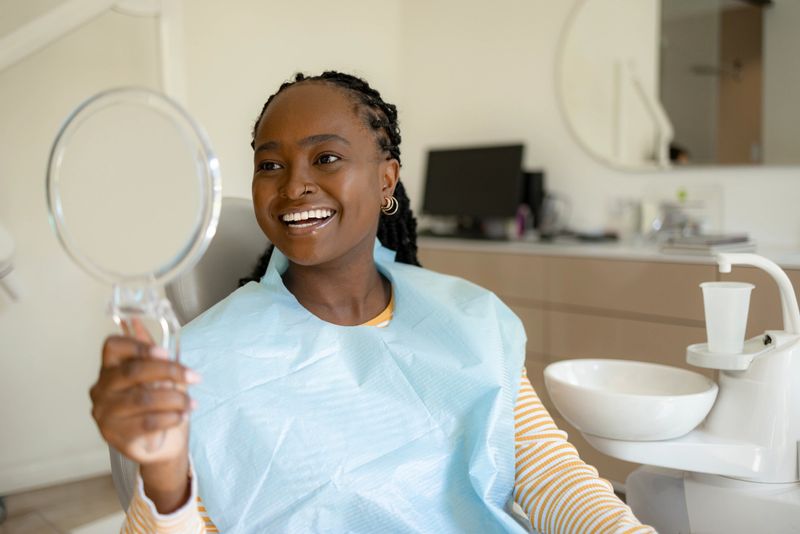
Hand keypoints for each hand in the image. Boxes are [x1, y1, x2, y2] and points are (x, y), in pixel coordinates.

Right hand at [89, 319, 199, 464]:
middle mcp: (101, 389)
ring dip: (175, 398)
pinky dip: (171, 417)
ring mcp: (105, 413)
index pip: (113, 346)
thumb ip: (149, 352)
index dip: (139, 346)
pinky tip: (183, 415)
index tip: (166, 352)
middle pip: (133, 371)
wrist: (160, 445)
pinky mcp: (115, 436)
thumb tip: (136, 321)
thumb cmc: (157, 404)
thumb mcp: (157, 375)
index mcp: (109, 368)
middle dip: (169, 371)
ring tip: (192, 402)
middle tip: (195, 377)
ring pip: (143, 398)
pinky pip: (147, 422)